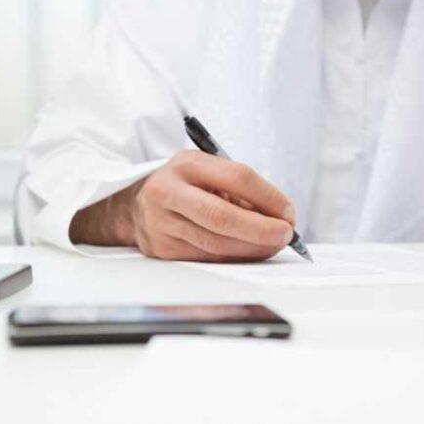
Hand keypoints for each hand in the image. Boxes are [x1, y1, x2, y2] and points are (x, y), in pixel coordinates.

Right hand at [70, 151, 295, 261]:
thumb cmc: (185, 185)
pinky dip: (234, 258)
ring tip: (273, 245)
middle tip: (285, 235)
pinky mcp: (161, 249)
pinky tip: (249, 253)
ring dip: (252, 248)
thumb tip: (278, 218)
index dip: (268, 197)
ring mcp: (161, 223)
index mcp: (187, 164)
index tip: (288, 212)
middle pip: (222, 216)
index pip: (236, 177)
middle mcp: (168, 192)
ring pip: (216, 244)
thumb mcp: (207, 171)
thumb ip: (239, 190)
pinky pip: (206, 258)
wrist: (136, 203)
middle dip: (260, 229)